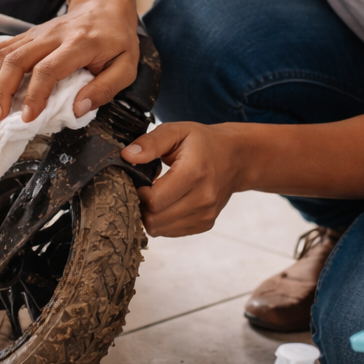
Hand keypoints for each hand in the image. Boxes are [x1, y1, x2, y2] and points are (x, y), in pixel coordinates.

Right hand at [0, 0, 140, 123]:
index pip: (48, 70)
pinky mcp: (30, 33)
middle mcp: (54, 35)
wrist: (105, 7)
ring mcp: (39, 32)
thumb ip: (105, 89)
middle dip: (3, 90)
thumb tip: (78, 108)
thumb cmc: (116, 39)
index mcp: (79, 44)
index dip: (34, 95)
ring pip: (5, 53)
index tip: (27, 117)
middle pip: (17, 60)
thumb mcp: (126, 67)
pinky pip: (4, 47)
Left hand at [120, 121, 248, 236]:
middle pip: (155, 220)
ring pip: (161, 230)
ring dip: (151, 215)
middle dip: (142, 206)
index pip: (154, 201)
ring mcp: (206, 214)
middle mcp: (204, 198)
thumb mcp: (177, 131)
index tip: (141, 181)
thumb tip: (127, 156)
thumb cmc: (203, 142)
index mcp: (194, 173)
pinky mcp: (206, 224)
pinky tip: (168, 203)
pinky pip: (171, 232)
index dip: (139, 193)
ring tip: (157, 194)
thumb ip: (151, 142)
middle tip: (145, 189)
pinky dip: (163, 220)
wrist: (236, 158)